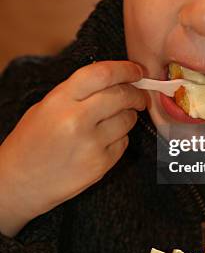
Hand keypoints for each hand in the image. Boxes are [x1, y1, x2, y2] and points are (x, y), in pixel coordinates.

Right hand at [0, 61, 146, 235]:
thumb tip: (117, 80)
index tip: (137, 71)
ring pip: (128, 120)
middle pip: (122, 95)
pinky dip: (120, 139)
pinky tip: (101, 142)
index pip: (102, 74)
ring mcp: (90, 144)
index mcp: (60, 99)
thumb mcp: (47, 106)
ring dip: (128, 116)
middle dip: (136, 94)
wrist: (17, 183)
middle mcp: (76, 120)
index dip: (126, 69)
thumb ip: (79, 92)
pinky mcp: (100, 165)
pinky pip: (124, 143)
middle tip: (139, 96)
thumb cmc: (31, 141)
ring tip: (113, 120)